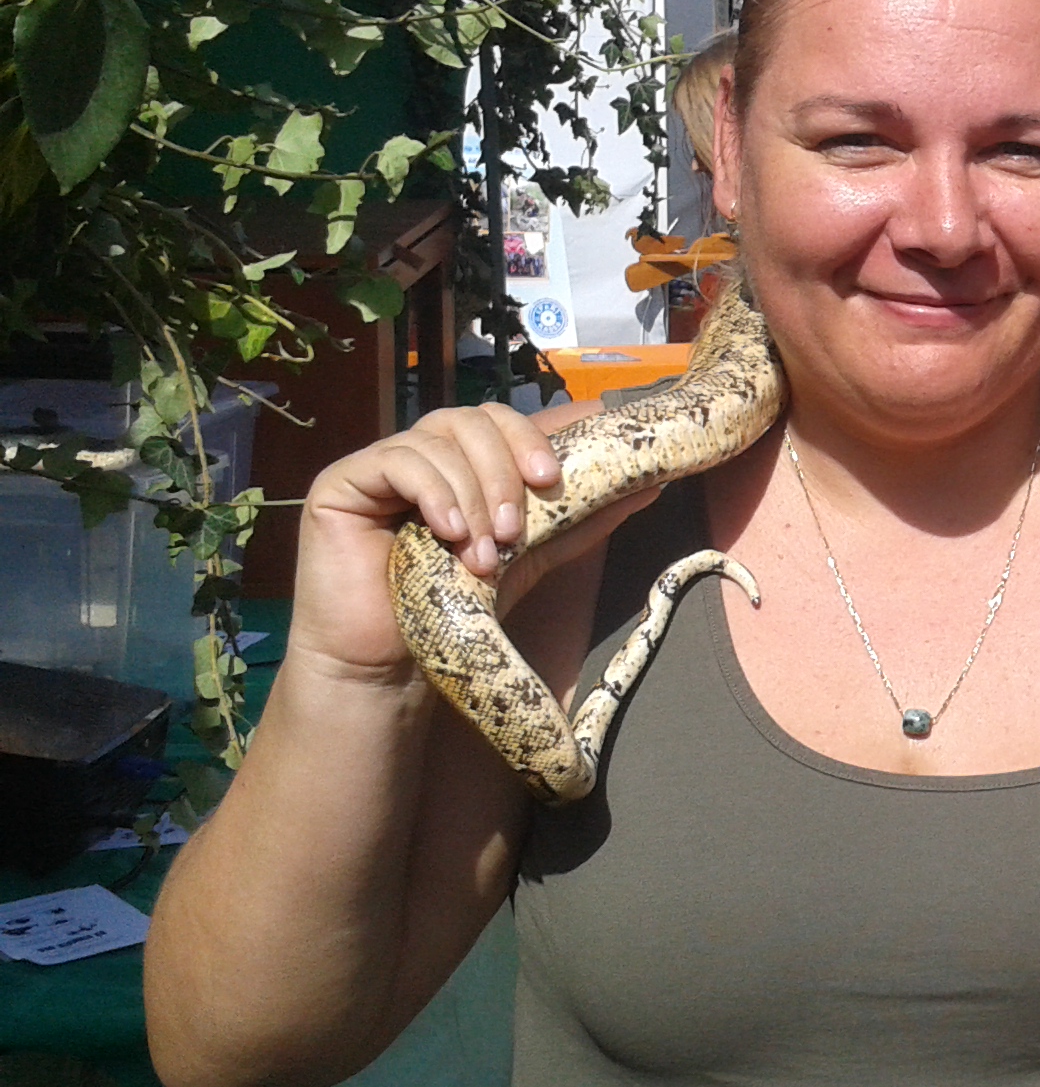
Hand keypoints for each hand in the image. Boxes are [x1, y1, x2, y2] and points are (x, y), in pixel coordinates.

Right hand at [286, 401, 640, 687]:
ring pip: (438, 439)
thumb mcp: (530, 558)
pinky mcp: (342, 482)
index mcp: (464, 463)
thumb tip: (650, 485)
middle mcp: (423, 454)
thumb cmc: (456, 610)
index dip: (533, 437)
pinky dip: (433, 494)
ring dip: (472, 496)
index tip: (554, 479)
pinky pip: (395, 462)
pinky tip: (447, 535)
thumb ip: (580, 518)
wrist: (389, 666)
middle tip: (515, 530)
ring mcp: (381, 464)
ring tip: (482, 554)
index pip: (502, 420)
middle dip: (503, 470)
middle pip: (472, 420)